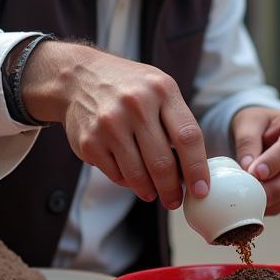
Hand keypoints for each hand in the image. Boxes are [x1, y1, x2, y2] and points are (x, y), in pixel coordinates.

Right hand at [20, 42, 209, 209]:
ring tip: (153, 193)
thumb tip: (193, 169)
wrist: (79, 78)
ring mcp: (110, 124)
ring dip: (149, 190)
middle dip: (172, 189)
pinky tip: (130, 175)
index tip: (201, 190)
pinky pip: (115, 174)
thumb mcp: (159, 89)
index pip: (188, 137)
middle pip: (163, 162)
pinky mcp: (90, 141)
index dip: (197, 168)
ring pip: (138, 175)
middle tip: (175, 201)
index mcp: (162, 90)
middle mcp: (136, 105)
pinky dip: (126, 181)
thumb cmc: (130, 88)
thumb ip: (177, 122)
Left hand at [231, 108, 279, 215]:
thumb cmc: (259, 125)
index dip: (273, 163)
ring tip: (255, 199)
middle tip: (253, 194)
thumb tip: (248, 168)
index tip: (255, 173)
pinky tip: (264, 203)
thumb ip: (247, 142)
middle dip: (276, 189)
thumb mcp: (248, 123)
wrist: (265, 133)